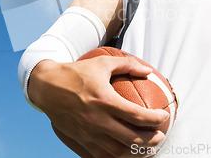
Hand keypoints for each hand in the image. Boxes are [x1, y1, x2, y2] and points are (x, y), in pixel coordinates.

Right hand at [28, 55, 169, 157]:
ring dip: (137, 153)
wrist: (46, 86)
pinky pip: (101, 155)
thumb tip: (148, 71)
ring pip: (118, 152)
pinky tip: (126, 153)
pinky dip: (117, 157)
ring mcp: (87, 132)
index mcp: (104, 100)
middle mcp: (96, 119)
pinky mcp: (80, 140)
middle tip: (160, 136)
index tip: (163, 117)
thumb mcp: (102, 63)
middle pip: (131, 138)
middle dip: (151, 140)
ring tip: (147, 149)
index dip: (155, 119)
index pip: (136, 115)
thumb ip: (127, 64)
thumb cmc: (76, 72)